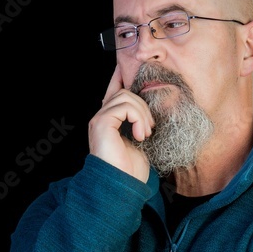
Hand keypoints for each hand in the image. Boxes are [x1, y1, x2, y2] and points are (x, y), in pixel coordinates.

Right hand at [89, 65, 153, 181]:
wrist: (122, 186)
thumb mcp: (141, 141)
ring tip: (145, 133)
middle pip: (124, 92)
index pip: (114, 90)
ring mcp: (99, 119)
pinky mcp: (101, 122)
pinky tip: (140, 135)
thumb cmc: (131, 170)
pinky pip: (124, 106)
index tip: (129, 65)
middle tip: (150, 129)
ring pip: (125, 96)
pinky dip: (138, 118)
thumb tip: (152, 110)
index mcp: (110, 121)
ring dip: (142, 113)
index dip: (121, 75)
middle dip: (143, 106)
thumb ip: (140, 123)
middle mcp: (102, 117)